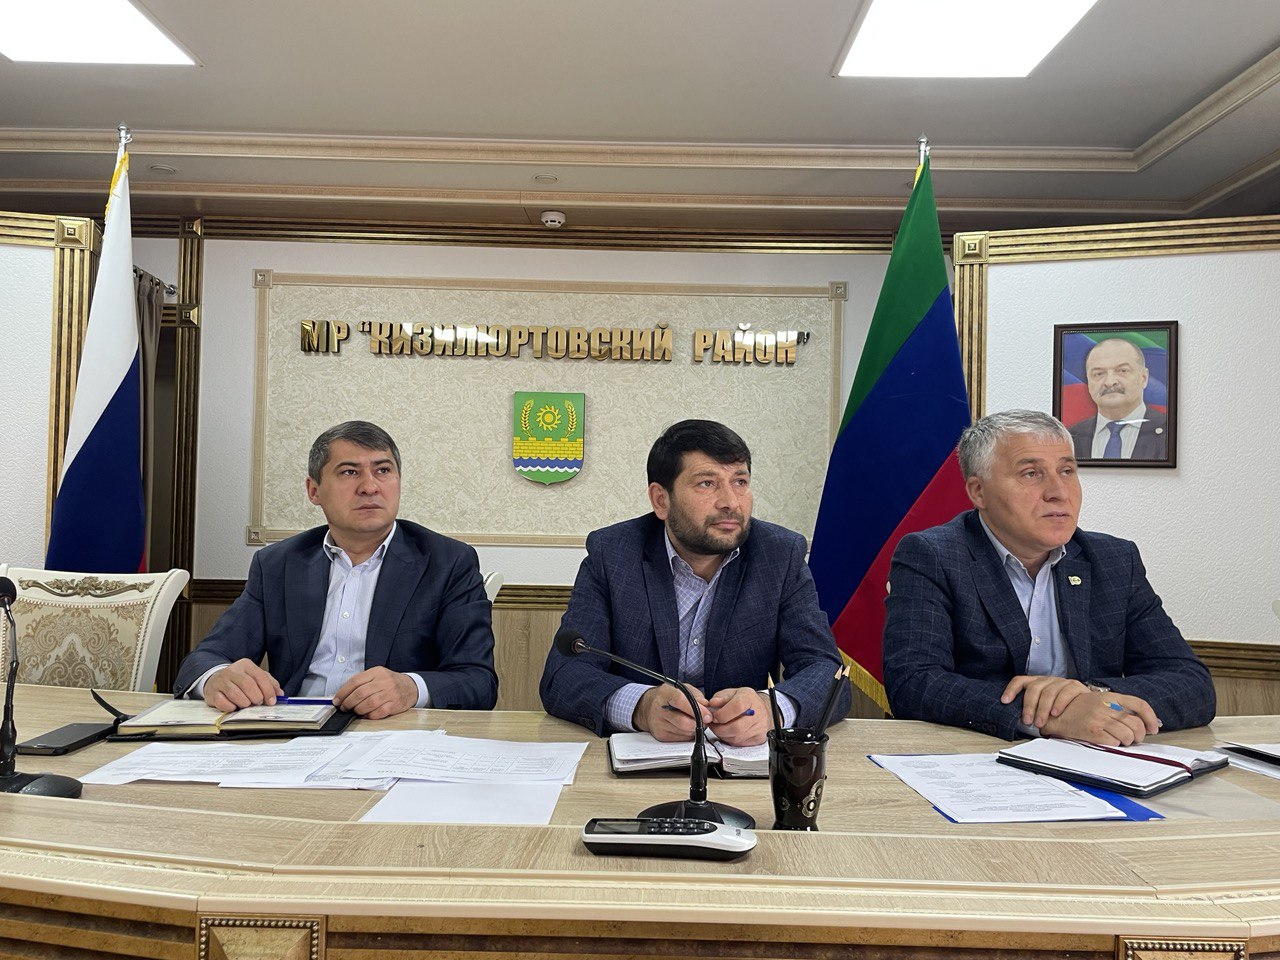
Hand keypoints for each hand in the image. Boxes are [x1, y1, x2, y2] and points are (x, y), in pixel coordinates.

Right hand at [203, 659, 282, 711]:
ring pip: (235, 694)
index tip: (272, 701)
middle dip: (256, 697)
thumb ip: (269, 683)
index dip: (268, 690)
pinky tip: (234, 706)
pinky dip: (231, 707)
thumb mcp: (255, 677)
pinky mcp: (212, 693)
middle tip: (258, 703)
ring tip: (246, 704)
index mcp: (245, 665)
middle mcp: (232, 670)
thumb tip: (279, 694)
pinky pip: (223, 702)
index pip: (260, 676)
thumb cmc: (239, 681)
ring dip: (244, 703)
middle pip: (248, 685)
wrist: (215, 680)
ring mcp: (221, 681)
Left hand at [334, 667, 418, 718]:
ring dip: (358, 710)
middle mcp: (384, 681)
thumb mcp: (377, 676)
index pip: (355, 681)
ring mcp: (390, 693)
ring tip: (355, 711)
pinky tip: (367, 715)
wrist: (411, 687)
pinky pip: (378, 712)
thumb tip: (343, 695)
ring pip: (368, 703)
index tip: (337, 700)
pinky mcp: (395, 705)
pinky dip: (369, 715)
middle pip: (360, 693)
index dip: (343, 692)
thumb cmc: (390, 683)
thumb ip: (362, 682)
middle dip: (348, 703)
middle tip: (344, 707)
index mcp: (377, 672)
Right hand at [633, 684, 708, 741]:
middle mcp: (659, 710)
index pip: (681, 702)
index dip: (697, 710)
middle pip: (684, 722)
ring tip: (694, 720)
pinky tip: (685, 726)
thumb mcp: (681, 688)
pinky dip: (688, 734)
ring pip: (685, 732)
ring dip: (694, 728)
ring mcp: (659, 724)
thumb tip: (706, 706)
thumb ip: (695, 695)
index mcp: (665, 694)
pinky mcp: (661, 736)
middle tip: (705, 720)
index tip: (707, 715)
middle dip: (699, 723)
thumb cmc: (666, 697)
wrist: (647, 707)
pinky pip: (681, 738)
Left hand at [707, 687, 769, 745]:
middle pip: (736, 727)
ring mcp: (759, 728)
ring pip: (736, 738)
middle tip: (714, 724)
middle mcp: (757, 714)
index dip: (722, 714)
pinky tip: (729, 731)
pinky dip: (730, 739)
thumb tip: (711, 704)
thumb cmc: (745, 701)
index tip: (714, 716)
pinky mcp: (758, 739)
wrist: (761, 709)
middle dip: (719, 728)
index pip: (736, 707)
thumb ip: (720, 698)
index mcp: (749, 699)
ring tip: (721, 727)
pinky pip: (739, 744)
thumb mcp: (731, 693)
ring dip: (723, 735)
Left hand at [1001, 675, 1089, 728]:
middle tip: (1028, 721)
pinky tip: (1055, 713)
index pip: (1020, 681)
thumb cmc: (1061, 708)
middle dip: (1029, 706)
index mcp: (1037, 682)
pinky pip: (1065, 693)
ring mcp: (1061, 681)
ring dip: (1042, 709)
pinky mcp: (1074, 685)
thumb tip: (1020, 722)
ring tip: (1040, 722)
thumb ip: (1034, 710)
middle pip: (1034, 688)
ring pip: (1048, 692)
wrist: (1088, 705)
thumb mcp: (1044, 707)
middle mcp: (1047, 680)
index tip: (1005, 701)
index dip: (1011, 690)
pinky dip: (1059, 704)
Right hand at [1039, 691, 1159, 745]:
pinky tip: (1107, 743)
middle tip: (1133, 739)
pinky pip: (1114, 743)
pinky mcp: (1093, 731)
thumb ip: (1114, 708)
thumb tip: (1136, 722)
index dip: (1150, 718)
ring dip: (1127, 742)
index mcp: (1108, 697)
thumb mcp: (1095, 702)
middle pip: (1136, 724)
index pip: (1139, 704)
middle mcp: (1106, 706)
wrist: (1051, 714)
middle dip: (1138, 735)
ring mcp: (1099, 718)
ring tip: (1119, 742)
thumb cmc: (1073, 710)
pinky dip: (1114, 745)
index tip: (1153, 728)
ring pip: (1128, 735)